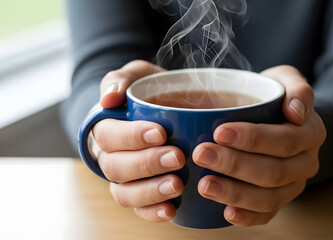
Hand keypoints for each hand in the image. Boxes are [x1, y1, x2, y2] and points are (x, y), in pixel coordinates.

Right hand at [92, 60, 185, 221]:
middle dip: (147, 163)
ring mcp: (125, 178)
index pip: (109, 135)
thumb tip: (108, 98)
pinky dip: (152, 212)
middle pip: (116, 167)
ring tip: (176, 185)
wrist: (167, 108)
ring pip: (124, 192)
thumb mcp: (138, 75)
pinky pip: (139, 210)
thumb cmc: (150, 92)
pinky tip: (171, 209)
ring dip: (150, 191)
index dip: (132, 137)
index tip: (160, 132)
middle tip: (177, 157)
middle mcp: (110, 156)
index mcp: (106, 127)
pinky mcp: (141, 193)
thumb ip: (121, 79)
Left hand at [193, 65, 325, 226]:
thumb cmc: (278, 97)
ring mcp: (294, 185)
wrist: (283, 118)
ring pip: (269, 197)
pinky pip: (268, 215)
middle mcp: (306, 163)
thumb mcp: (289, 80)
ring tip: (205, 185)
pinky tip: (225, 213)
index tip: (219, 131)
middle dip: (235, 164)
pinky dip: (247, 217)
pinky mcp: (281, 199)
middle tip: (202, 155)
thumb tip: (296, 112)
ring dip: (235, 193)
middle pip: (273, 171)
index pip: (284, 140)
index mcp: (311, 133)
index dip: (252, 138)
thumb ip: (297, 89)